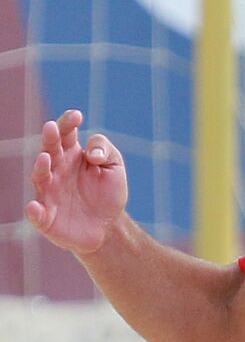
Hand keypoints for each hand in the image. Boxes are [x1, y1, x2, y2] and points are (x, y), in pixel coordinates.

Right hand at [25, 109, 127, 254]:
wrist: (108, 225)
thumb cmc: (108, 192)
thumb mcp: (114, 166)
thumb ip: (105, 151)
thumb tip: (90, 153)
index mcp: (71, 155)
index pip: (65, 134)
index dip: (68, 123)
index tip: (77, 115)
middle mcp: (56, 171)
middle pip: (49, 151)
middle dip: (49, 139)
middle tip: (52, 127)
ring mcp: (49, 193)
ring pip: (39, 178)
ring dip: (40, 167)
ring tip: (45, 157)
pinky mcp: (46, 217)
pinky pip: (37, 214)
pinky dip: (34, 211)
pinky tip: (35, 207)